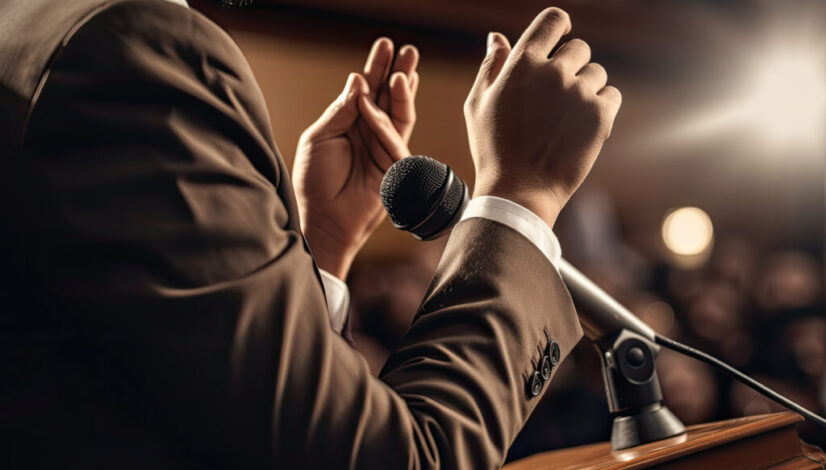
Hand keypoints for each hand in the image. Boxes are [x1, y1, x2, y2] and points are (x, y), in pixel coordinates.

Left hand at [293, 38, 419, 279]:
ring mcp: (383, 149)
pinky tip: (384, 96)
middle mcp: (368, 133)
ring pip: (399, 114)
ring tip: (406, 68)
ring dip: (403, 91)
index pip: (366, 90)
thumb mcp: (319, 138)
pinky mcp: (393, 166)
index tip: (385, 45)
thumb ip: (340, 111)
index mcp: (349, 123)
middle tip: (408, 50)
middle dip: (398, 73)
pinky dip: (387, 118)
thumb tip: (358, 81)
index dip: (376, 68)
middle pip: (387, 98)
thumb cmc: (314, 182)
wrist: (322, 220)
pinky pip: (394, 137)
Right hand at [463, 8, 621, 227]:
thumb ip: (490, 66)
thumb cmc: (493, 150)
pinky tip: (581, 126)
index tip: (562, 35)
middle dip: (570, 67)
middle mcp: (553, 72)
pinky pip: (612, 95)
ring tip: (565, 118)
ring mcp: (579, 93)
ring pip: (596, 73)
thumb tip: (498, 37)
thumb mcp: (478, 105)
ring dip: (586, 88)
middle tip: (555, 98)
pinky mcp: (600, 116)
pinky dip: (602, 107)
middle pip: (579, 48)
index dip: (560, 25)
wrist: (520, 191)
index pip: (552, 20)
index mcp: (522, 64)